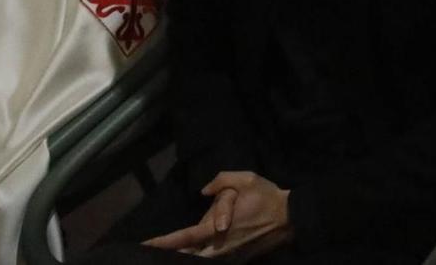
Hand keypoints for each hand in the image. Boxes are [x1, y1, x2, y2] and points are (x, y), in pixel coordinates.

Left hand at [145, 171, 291, 257]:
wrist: (291, 218)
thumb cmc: (267, 197)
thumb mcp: (246, 179)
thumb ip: (222, 180)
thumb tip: (204, 190)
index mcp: (216, 228)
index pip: (183, 237)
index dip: (162, 242)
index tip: (144, 245)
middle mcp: (218, 247)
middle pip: (187, 256)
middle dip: (169, 256)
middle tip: (150, 254)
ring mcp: (228, 257)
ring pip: (200, 260)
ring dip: (187, 256)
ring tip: (172, 253)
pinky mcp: (237, 260)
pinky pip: (214, 261)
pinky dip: (202, 257)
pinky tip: (197, 253)